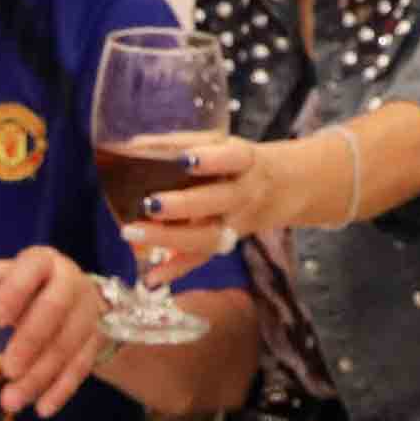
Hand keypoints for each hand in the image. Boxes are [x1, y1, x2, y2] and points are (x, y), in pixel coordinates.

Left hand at [0, 248, 112, 417]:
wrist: (73, 300)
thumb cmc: (19, 289)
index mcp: (39, 262)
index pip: (30, 268)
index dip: (15, 291)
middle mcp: (69, 282)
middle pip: (55, 309)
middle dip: (31, 341)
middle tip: (8, 369)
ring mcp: (87, 312)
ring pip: (68, 344)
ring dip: (40, 376)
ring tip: (11, 402)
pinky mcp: (96, 340)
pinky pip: (82, 367)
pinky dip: (61, 390)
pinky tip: (42, 408)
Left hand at [117, 130, 321, 285]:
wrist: (286, 186)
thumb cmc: (238, 160)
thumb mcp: (222, 143)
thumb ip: (183, 143)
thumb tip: (133, 145)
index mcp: (245, 161)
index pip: (233, 158)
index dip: (212, 160)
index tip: (185, 159)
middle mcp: (244, 194)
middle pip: (218, 201)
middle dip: (183, 205)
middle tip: (150, 203)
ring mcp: (237, 223)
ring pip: (209, 236)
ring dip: (170, 238)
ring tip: (133, 233)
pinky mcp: (228, 242)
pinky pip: (202, 259)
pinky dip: (175, 269)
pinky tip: (151, 278)